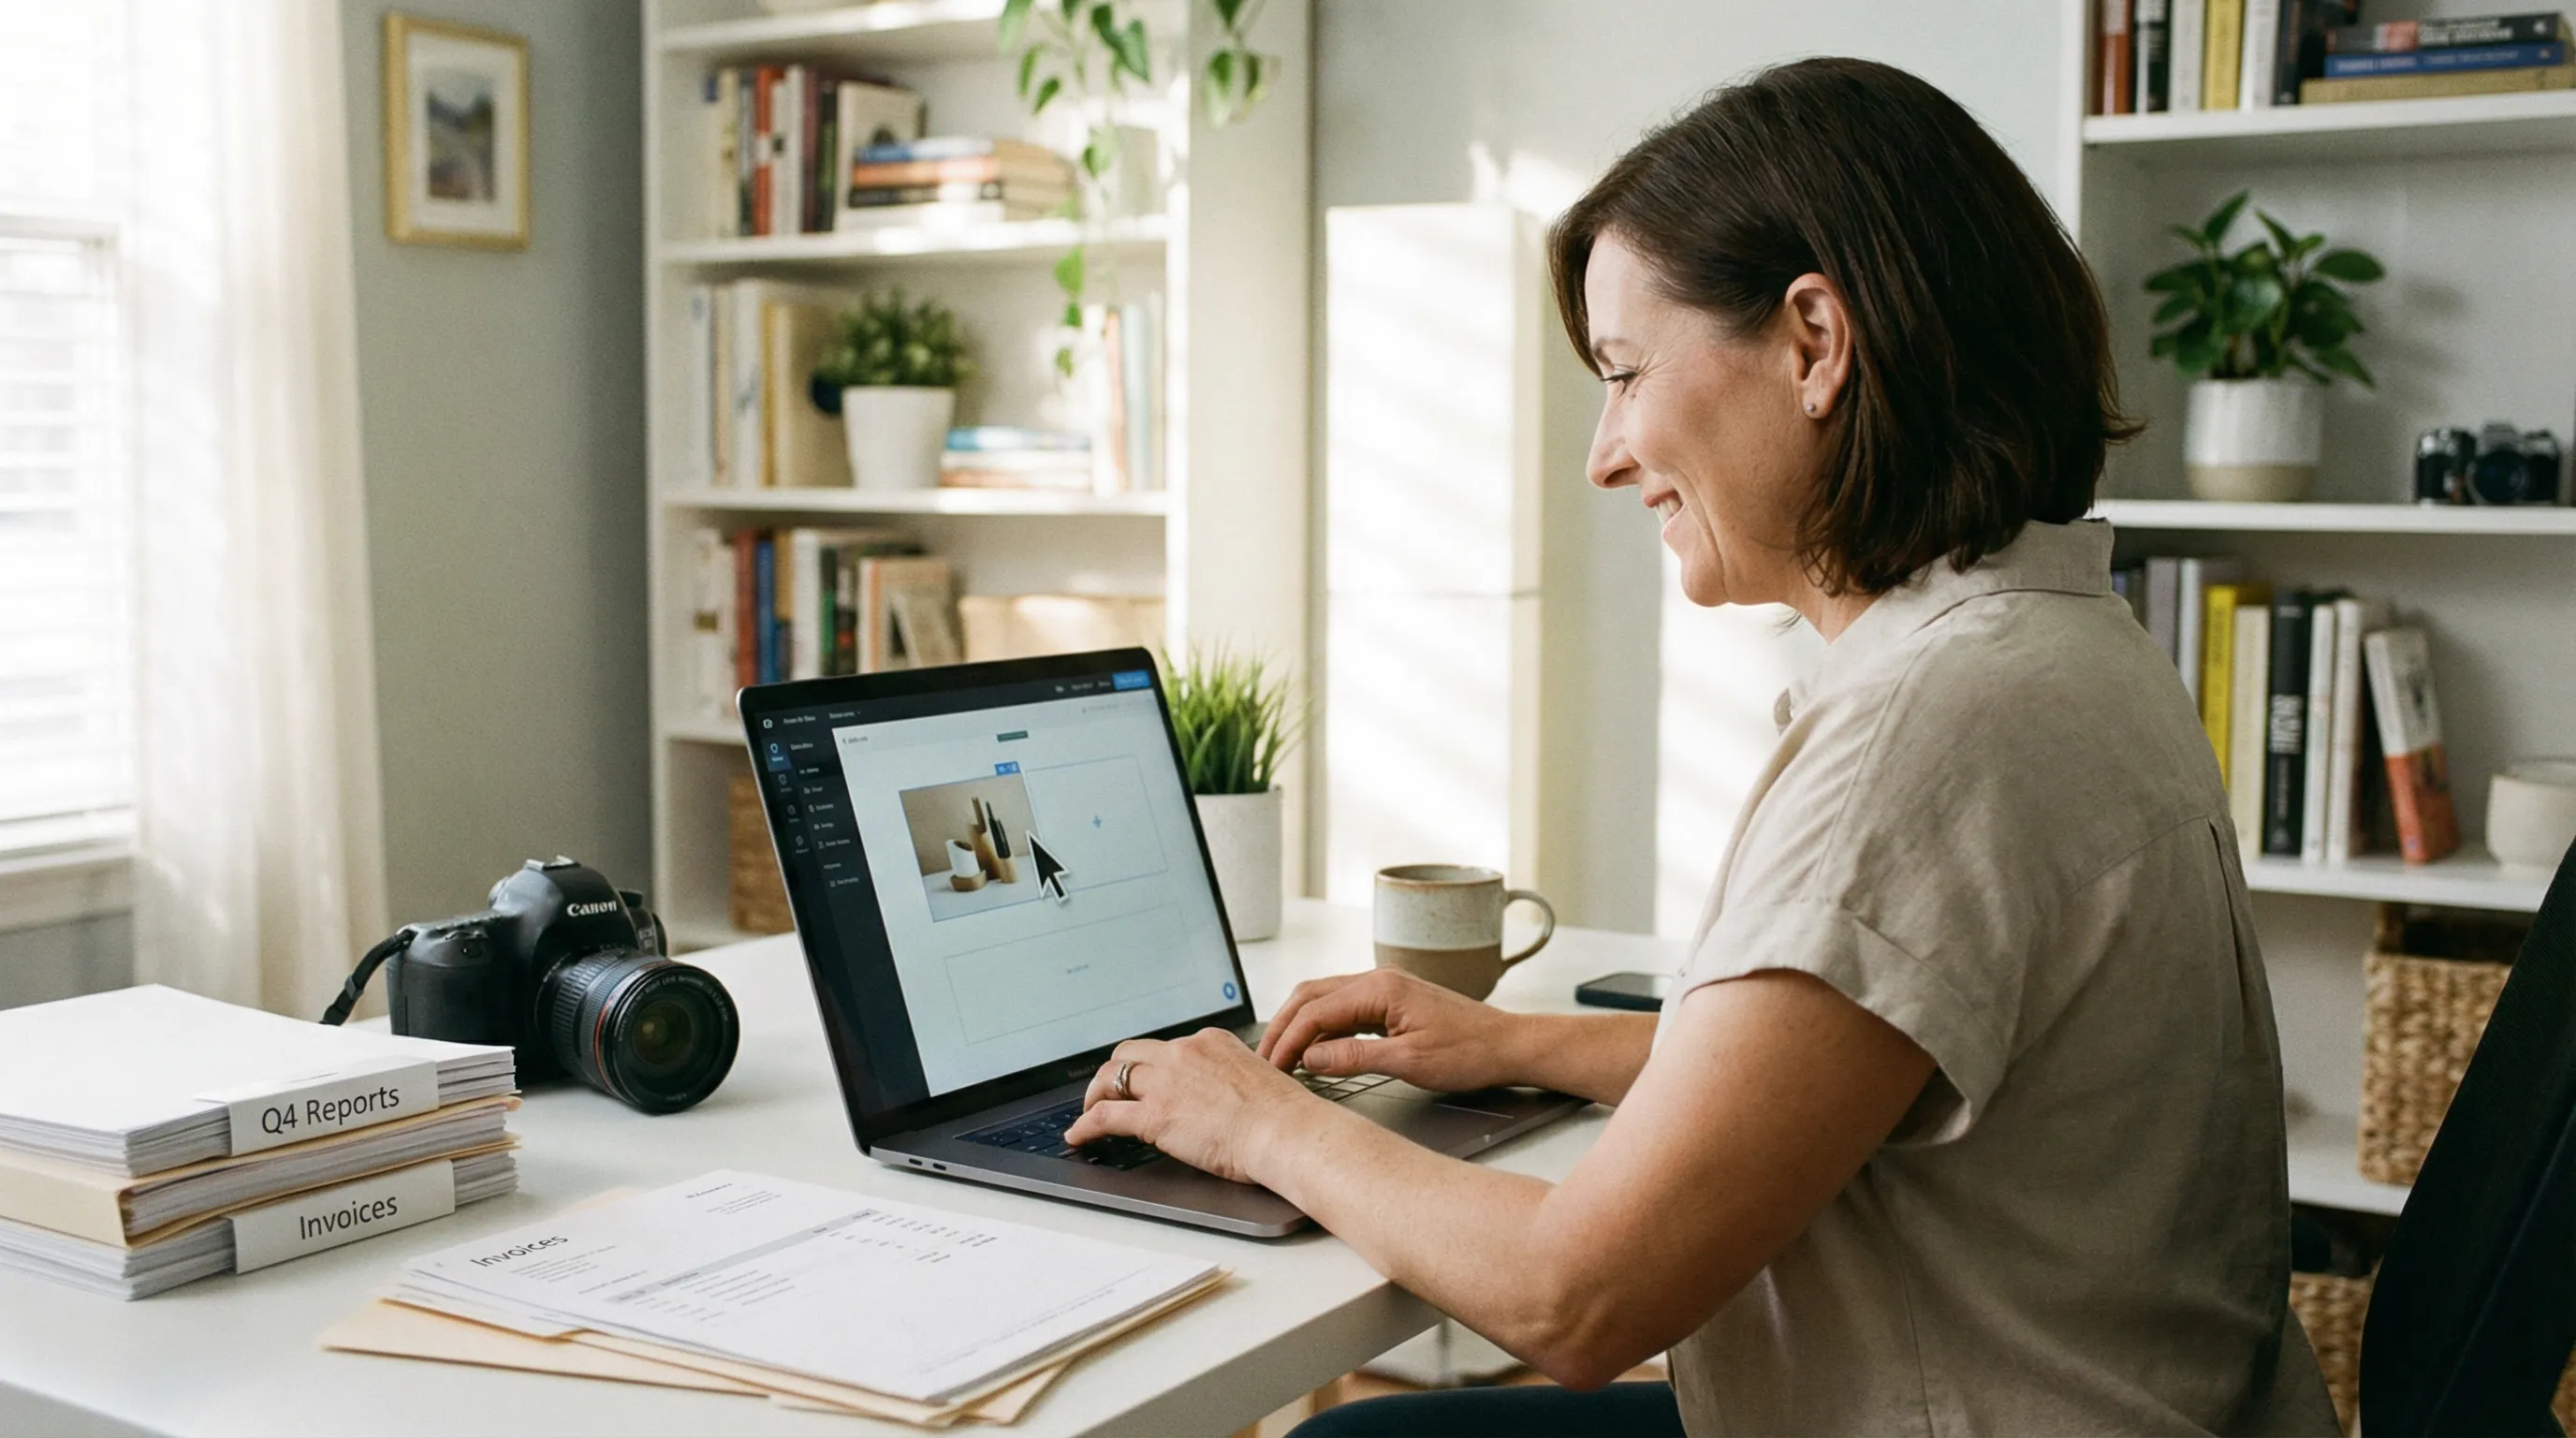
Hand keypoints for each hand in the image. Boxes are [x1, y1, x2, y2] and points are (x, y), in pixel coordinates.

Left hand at [1063, 1029, 1326, 1183]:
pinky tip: (1078, 1136)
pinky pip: (1105, 1116)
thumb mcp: (1257, 1077)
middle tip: (1109, 1091)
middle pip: (1130, 1054)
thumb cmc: (1283, 1115)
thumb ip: (1231, 1077)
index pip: (1166, 1047)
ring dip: (1095, 1095)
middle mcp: (1183, 1053)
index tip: (1145, 1079)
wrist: (1286, 1132)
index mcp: (1209, 1042)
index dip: (1149, 1066)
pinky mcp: (1154, 1115)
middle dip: (1115, 1073)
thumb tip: (1223, 1094)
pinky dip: (1085, 1126)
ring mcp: (1166, 1082)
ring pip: (1111, 1078)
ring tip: (1090, 1110)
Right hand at [1257, 969, 1525, 1093]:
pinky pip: (1342, 1008)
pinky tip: (1314, 1051)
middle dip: (1283, 1027)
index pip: (1315, 1011)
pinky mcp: (1390, 1002)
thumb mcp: (1409, 1062)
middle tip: (1263, 1061)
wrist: (1507, 1045)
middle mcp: (1378, 980)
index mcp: (1380, 989)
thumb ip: (1354, 1058)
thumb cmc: (1468, 1053)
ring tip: (1280, 1056)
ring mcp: (1383, 988)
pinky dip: (1321, 1027)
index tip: (1271, 1069)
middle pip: (1310, 996)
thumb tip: (1310, 1059)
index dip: (1288, 1041)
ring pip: (1323, 999)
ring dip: (1299, 1025)